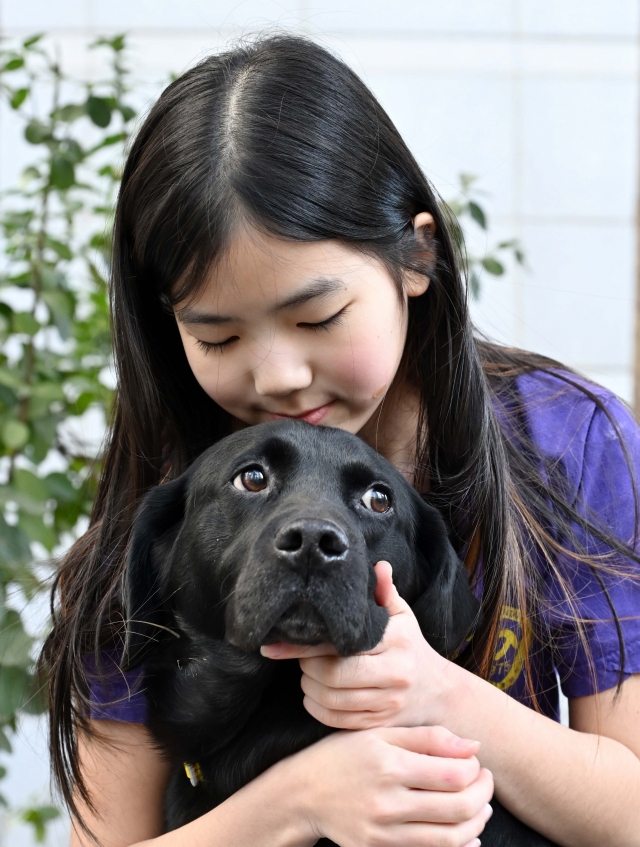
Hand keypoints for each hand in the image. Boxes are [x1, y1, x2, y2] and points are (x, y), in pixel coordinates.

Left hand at [260, 561, 450, 728]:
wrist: (437, 694)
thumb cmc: (410, 647)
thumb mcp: (402, 616)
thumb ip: (385, 591)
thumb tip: (378, 565)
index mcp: (397, 641)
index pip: (342, 644)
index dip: (305, 644)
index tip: (276, 643)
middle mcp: (394, 674)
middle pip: (332, 676)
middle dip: (306, 666)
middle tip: (301, 657)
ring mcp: (386, 704)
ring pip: (331, 700)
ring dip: (309, 687)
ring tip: (307, 673)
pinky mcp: (377, 725)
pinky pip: (336, 720)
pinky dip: (317, 708)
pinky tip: (314, 695)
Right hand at [289, 724, 492, 846]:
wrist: (303, 793)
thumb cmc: (344, 755)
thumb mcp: (380, 733)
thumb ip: (428, 737)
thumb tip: (474, 746)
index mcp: (389, 765)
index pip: (453, 775)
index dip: (475, 770)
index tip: (476, 762)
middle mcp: (388, 802)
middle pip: (458, 808)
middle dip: (483, 795)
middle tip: (485, 782)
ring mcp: (384, 833)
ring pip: (450, 838)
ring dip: (476, 822)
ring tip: (479, 806)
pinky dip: (458, 846)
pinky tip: (466, 833)